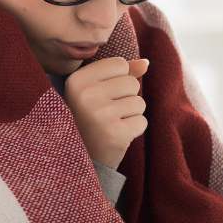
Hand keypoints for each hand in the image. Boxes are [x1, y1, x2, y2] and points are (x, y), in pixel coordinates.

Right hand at [64, 56, 149, 170]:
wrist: (78, 159)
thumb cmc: (88, 120)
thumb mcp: (94, 91)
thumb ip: (119, 74)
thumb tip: (146, 62)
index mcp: (76, 80)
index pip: (119, 64)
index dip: (117, 80)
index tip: (100, 96)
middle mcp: (85, 95)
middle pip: (131, 83)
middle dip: (125, 98)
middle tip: (106, 114)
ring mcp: (100, 115)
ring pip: (139, 102)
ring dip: (130, 115)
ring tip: (111, 124)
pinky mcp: (115, 134)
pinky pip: (142, 122)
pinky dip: (134, 130)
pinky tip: (116, 135)